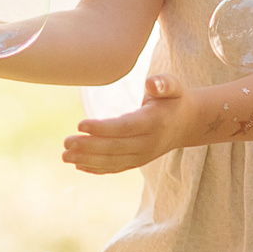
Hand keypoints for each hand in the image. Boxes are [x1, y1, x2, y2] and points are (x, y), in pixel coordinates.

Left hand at [61, 73, 192, 173]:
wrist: (187, 123)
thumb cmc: (174, 99)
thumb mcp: (173, 86)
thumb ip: (163, 83)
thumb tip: (151, 83)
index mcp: (155, 122)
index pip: (125, 128)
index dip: (103, 128)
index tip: (80, 125)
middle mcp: (149, 143)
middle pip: (115, 147)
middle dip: (88, 146)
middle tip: (65, 143)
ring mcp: (143, 155)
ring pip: (113, 161)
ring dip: (87, 160)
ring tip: (65, 155)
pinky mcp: (138, 162)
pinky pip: (116, 168)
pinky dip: (96, 168)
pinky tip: (78, 164)